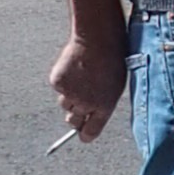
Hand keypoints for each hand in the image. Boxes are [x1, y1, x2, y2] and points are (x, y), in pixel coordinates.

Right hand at [50, 24, 125, 141]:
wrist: (97, 39)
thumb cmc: (112, 59)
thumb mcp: (116, 85)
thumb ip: (104, 102)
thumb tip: (93, 115)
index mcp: (104, 106)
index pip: (91, 131)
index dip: (86, 134)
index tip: (83, 136)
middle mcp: (86, 104)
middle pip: (74, 121)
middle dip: (76, 116)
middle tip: (80, 102)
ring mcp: (70, 94)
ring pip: (65, 104)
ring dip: (70, 96)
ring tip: (81, 76)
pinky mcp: (57, 83)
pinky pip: (58, 88)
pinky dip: (63, 81)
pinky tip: (73, 67)